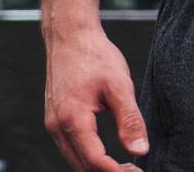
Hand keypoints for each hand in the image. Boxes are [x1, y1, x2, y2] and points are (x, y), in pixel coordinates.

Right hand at [43, 22, 149, 170]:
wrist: (70, 34)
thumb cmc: (93, 54)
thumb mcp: (119, 84)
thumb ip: (129, 119)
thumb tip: (140, 150)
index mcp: (72, 118)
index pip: (94, 160)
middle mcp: (57, 125)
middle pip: (81, 165)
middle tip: (133, 171)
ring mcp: (53, 122)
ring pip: (73, 159)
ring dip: (96, 167)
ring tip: (123, 166)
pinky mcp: (54, 118)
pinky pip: (69, 147)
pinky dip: (86, 156)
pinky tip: (104, 153)